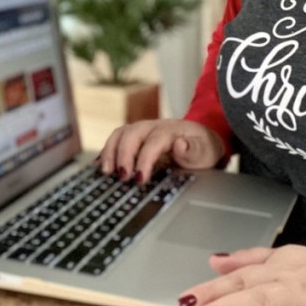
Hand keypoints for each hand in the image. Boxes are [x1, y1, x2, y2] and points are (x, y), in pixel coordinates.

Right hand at [97, 119, 223, 183]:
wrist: (202, 140)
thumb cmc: (202, 148)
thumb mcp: (205, 152)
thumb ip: (193, 150)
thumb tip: (180, 144)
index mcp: (171, 130)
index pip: (153, 142)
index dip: (144, 160)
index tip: (140, 179)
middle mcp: (154, 127)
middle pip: (132, 134)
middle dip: (123, 155)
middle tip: (122, 177)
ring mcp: (143, 130)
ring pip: (120, 134)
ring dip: (110, 151)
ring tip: (106, 172)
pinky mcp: (135, 137)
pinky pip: (117, 139)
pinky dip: (107, 151)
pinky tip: (100, 165)